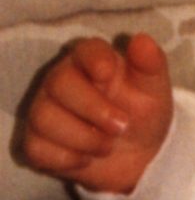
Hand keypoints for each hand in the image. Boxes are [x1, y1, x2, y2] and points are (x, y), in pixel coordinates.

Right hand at [21, 34, 172, 194]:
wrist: (137, 157)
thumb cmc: (142, 114)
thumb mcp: (154, 91)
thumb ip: (150, 65)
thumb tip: (143, 40)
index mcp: (91, 61)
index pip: (85, 50)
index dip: (94, 60)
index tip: (107, 75)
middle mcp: (61, 80)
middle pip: (59, 83)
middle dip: (94, 109)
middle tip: (122, 126)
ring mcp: (44, 109)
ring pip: (44, 118)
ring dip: (84, 139)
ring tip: (108, 145)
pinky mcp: (36, 141)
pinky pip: (37, 149)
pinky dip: (67, 159)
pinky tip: (86, 158)